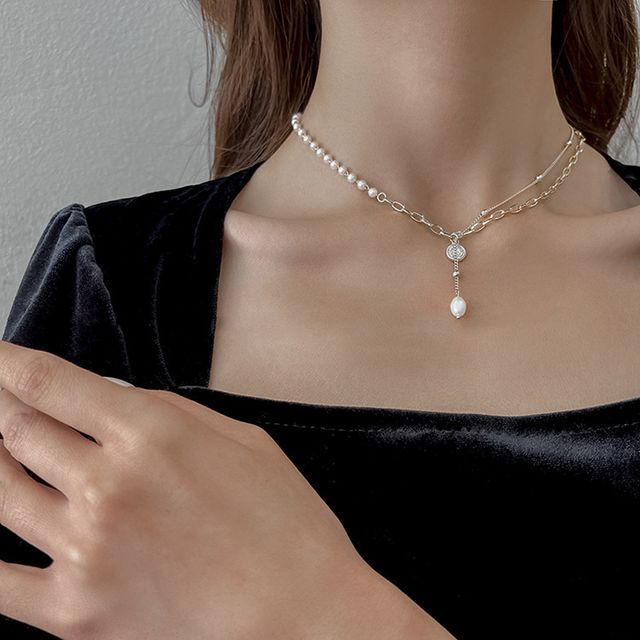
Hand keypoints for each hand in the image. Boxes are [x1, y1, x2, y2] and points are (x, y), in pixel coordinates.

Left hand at [0, 340, 374, 638]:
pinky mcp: (76, 611)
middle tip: (0, 397)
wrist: (300, 612)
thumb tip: (112, 401)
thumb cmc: (283, 520)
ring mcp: (85, 551)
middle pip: (19, 430)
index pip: (51, 384)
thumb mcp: (241, 439)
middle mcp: (107, 486)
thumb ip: (169, 412)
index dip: (9, 364)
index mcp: (151, 435)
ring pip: (0, 491)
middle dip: (2, 405)